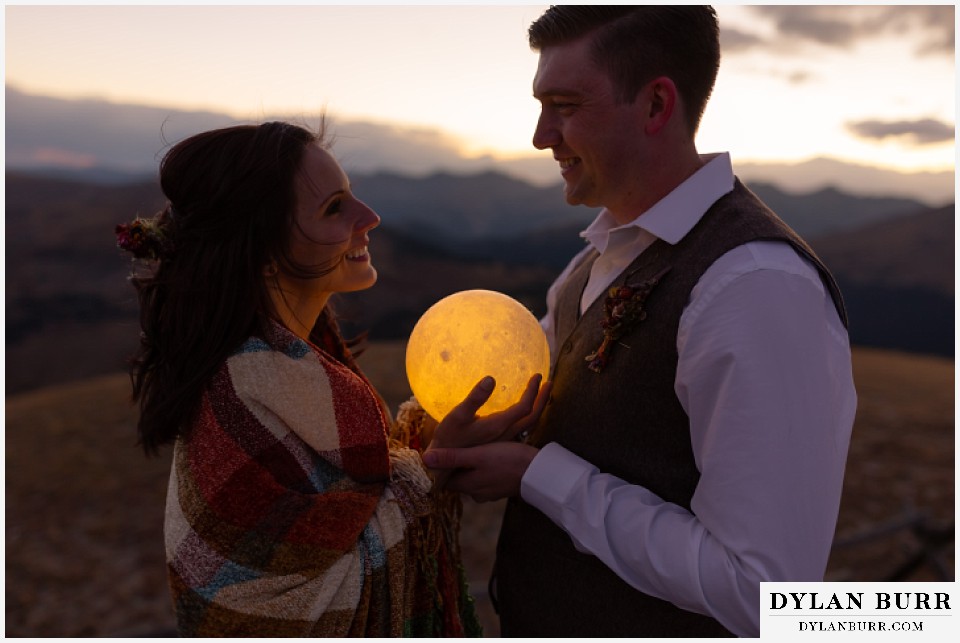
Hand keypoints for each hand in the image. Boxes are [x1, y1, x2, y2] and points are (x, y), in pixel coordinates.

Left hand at [422, 441, 537, 501]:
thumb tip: (425, 459)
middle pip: (458, 478)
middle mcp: (476, 493)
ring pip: (473, 477)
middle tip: (456, 445)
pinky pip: (487, 478)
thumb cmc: (507, 461)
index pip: (444, 480)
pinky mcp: (502, 488)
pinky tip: (490, 456)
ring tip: (474, 447)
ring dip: (472, 465)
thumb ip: (452, 457)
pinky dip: (485, 468)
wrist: (539, 472)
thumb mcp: (477, 455)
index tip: (439, 453)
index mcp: (466, 486)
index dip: (440, 467)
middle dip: (457, 465)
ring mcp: (490, 492)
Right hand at [429, 374, 549, 449]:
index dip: (533, 391)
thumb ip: (475, 398)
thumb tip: (491, 379)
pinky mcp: (499, 443)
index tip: (537, 376)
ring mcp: (503, 440)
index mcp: (499, 426)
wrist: (444, 464)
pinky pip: (521, 429)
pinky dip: (527, 416)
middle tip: (548, 382)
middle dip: (542, 398)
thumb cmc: (449, 438)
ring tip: (542, 395)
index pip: (524, 407)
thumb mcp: (458, 416)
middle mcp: (505, 434)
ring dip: (537, 408)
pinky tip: (523, 412)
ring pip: (528, 424)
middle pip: (532, 417)